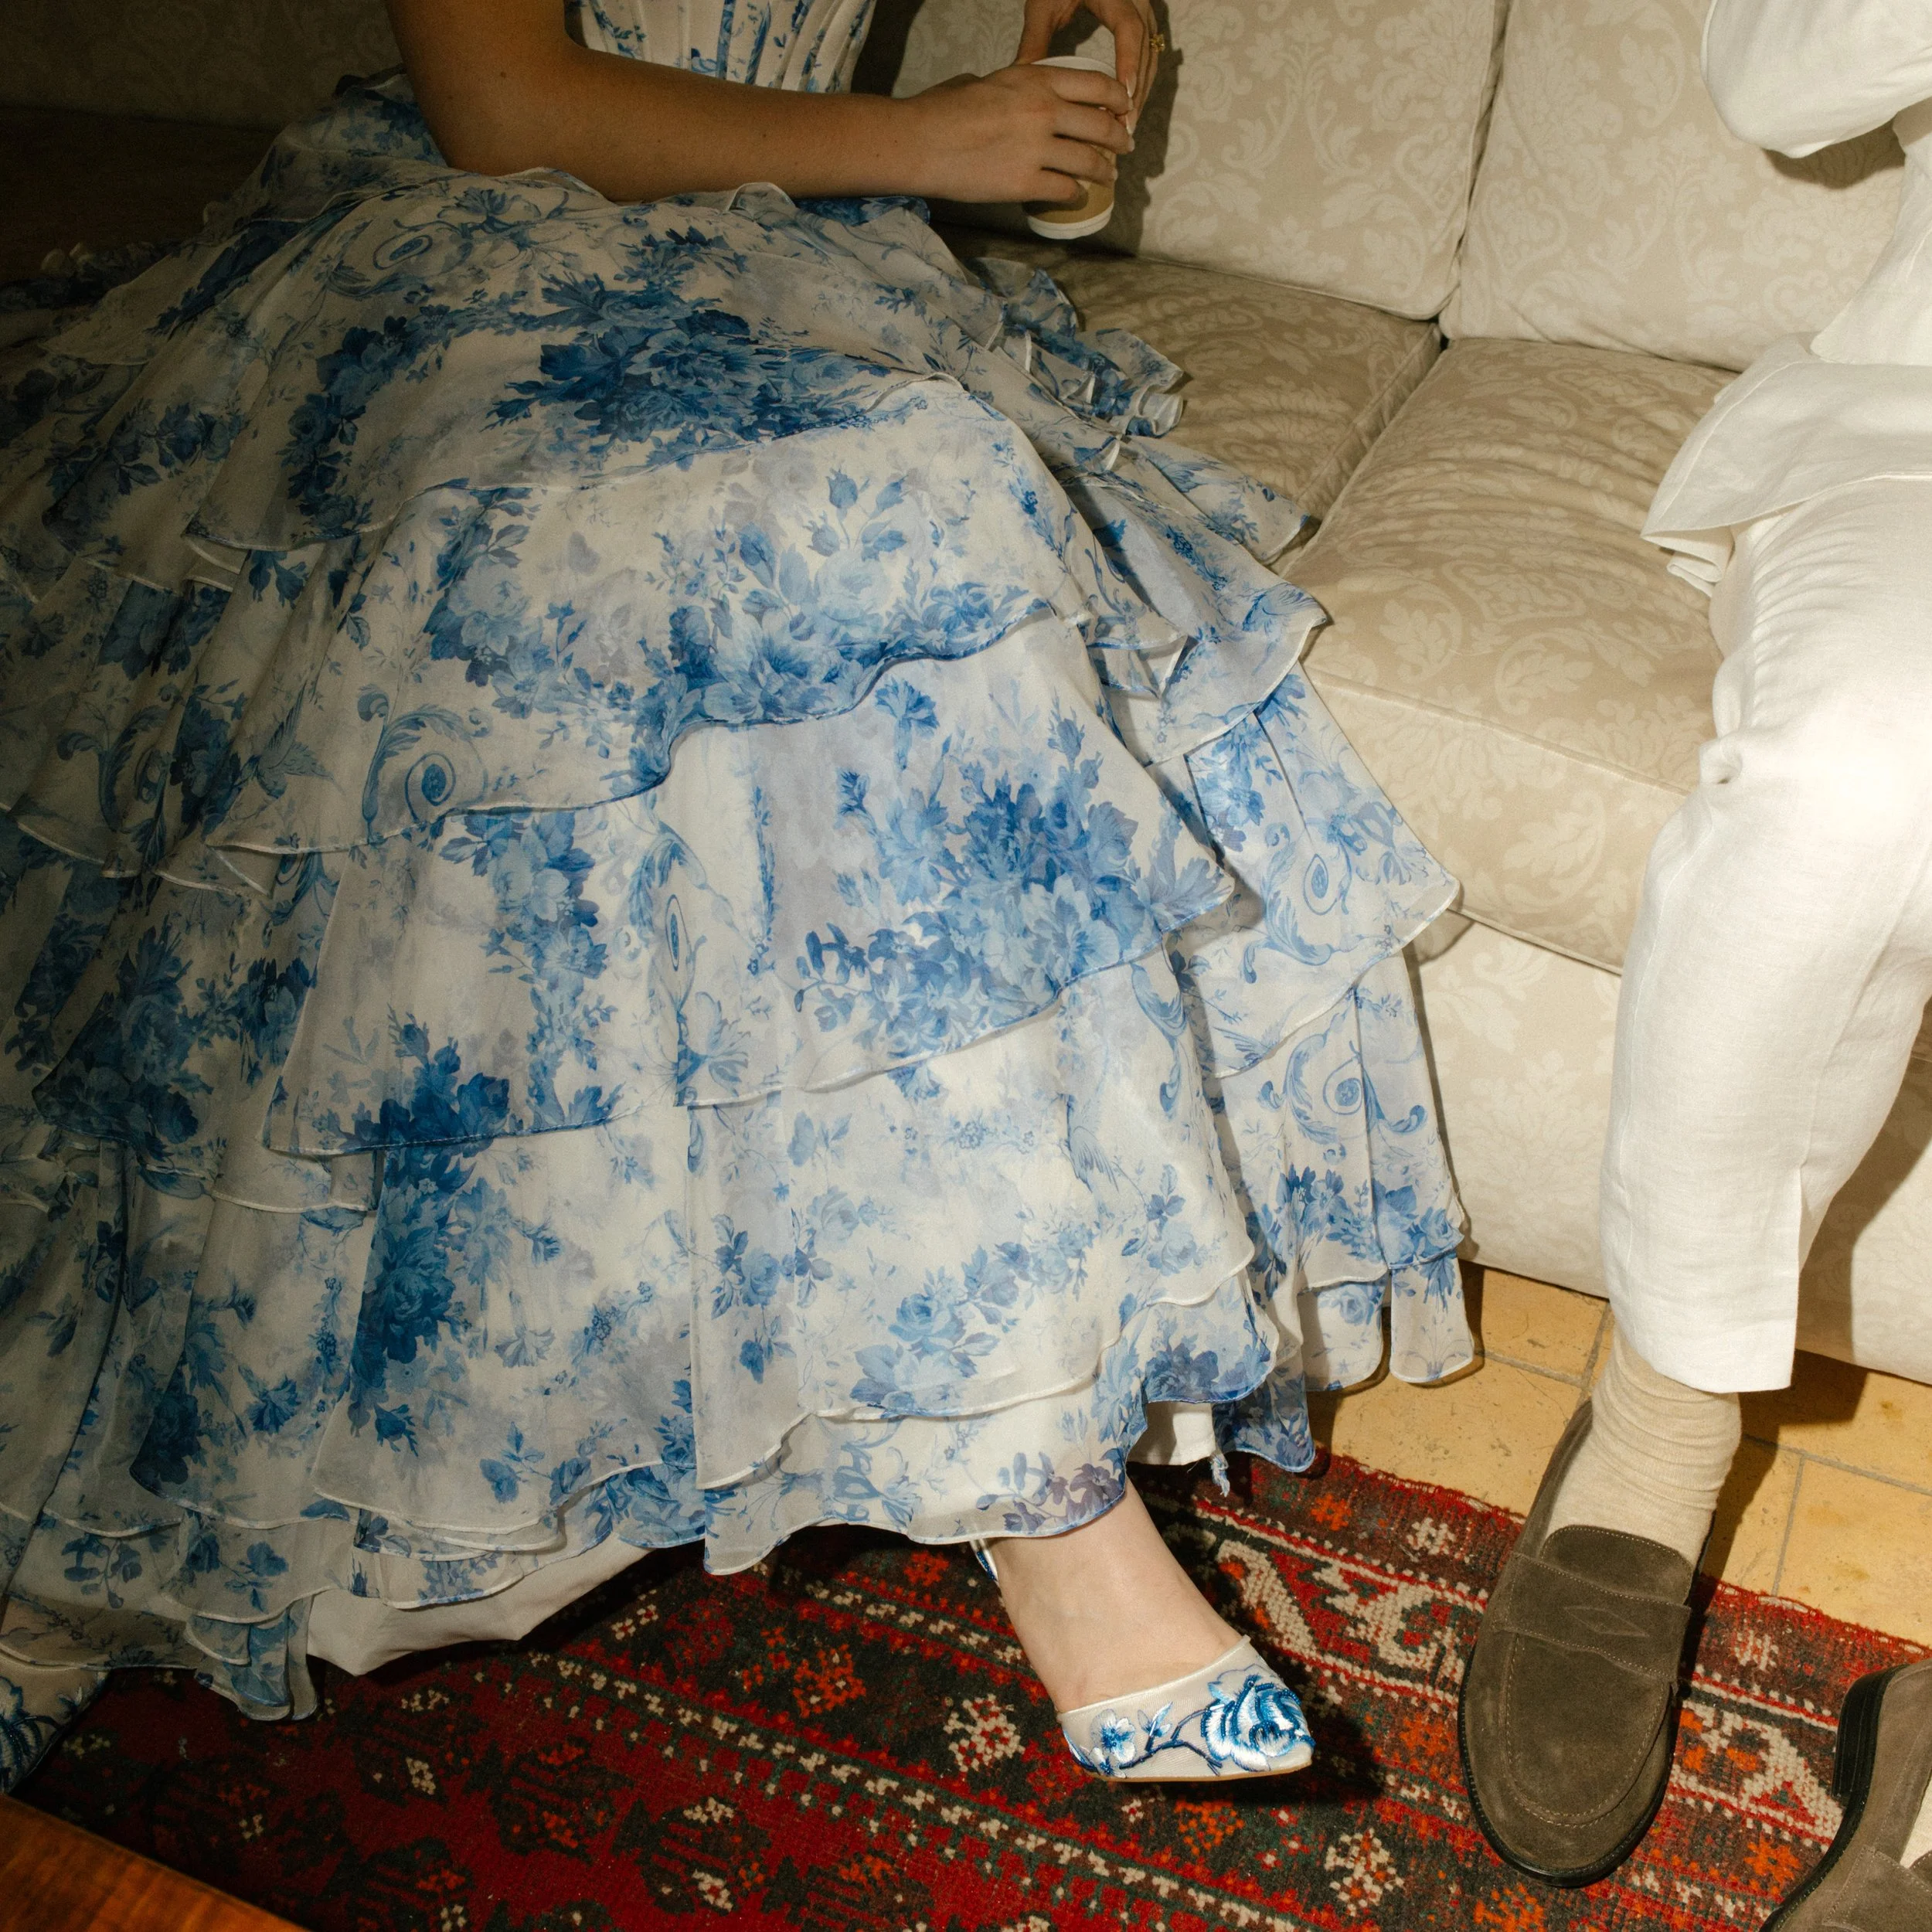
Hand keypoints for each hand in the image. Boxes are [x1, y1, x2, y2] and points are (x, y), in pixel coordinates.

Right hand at [902, 59, 1132, 203]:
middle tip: (1125, 147)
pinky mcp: (1024, 184)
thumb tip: (1017, 96)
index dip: (1118, 99)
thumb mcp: (986, 81)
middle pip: (1102, 126)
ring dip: (1104, 172)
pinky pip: (1065, 191)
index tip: (1124, 109)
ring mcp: (1036, 150)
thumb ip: (1013, 88)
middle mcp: (1044, 111)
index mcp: (1036, 80)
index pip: (1098, 85)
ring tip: (1108, 177)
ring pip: (1090, 163)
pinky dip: (1075, 196)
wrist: (920, 141)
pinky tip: (1076, 196)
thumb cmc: (943, 109)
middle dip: (1120, 139)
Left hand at [1018, 0, 1161, 125]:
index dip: (1129, 62)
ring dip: (1142, 90)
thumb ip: (1036, 37)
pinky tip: (1129, 106)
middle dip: (1137, 89)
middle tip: (1125, 127)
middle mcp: (1137, 2)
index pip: (1129, 28)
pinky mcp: (1142, 23)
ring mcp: (1144, 12)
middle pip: (1146, 49)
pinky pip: (1149, 55)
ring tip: (1127, 125)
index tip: (1124, 95)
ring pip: (1151, 55)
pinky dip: (1141, 81)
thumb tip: (1023, 77)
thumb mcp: (1044, 4)